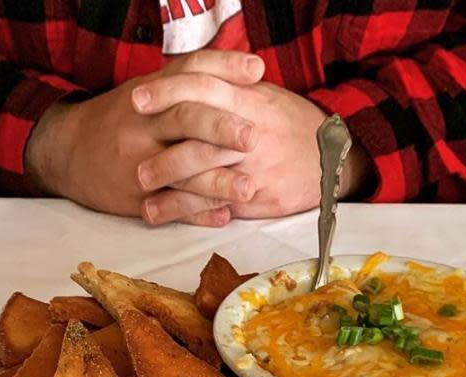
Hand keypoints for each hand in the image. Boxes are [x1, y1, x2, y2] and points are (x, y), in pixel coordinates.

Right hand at [25, 51, 264, 223]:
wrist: (69, 152)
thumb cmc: (122, 119)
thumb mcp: (149, 89)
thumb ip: (192, 80)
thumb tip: (251, 70)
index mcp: (152, 93)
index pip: (190, 71)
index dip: (224, 67)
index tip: (257, 70)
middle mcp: (144, 124)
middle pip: (184, 119)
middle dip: (220, 128)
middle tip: (253, 137)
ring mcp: (139, 162)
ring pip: (180, 170)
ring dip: (216, 181)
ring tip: (250, 188)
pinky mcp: (135, 197)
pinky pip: (170, 207)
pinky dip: (198, 213)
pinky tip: (224, 216)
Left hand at [133, 79, 370, 223]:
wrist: (333, 158)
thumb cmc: (290, 124)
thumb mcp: (264, 96)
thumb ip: (228, 86)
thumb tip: (188, 76)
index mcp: (249, 99)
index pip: (204, 86)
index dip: (168, 91)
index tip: (137, 99)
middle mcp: (250, 133)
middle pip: (199, 136)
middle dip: (163, 147)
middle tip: (132, 156)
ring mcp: (252, 169)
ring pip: (205, 174)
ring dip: (168, 183)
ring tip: (139, 187)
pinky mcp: (256, 198)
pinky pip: (215, 204)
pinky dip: (185, 210)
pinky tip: (158, 212)